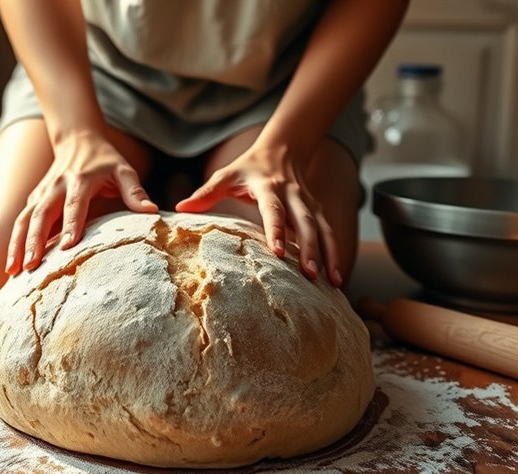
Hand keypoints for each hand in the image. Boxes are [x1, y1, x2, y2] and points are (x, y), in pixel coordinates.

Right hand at [7, 129, 157, 273]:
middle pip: (41, 215)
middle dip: (34, 241)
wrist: (77, 139)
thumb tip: (152, 212)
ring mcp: (41, 193)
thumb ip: (135, 191)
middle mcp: (55, 186)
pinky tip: (12, 265)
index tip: (65, 247)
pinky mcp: (34, 199)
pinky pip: (21, 222)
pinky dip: (15, 242)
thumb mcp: (123, 170)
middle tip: (31, 266)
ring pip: (24, 219)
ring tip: (13, 271)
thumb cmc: (105, 160)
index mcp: (80, 180)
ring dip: (17, 245)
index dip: (69, 225)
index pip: (74, 205)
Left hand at [175, 143, 341, 285]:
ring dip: (330, 254)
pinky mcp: (318, 210)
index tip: (278, 253)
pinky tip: (337, 276)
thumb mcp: (226, 174)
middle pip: (306, 222)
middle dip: (310, 249)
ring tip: (334, 281)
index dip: (277, 230)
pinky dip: (335, 252)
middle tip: (311, 275)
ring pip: (323, 229)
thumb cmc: (248, 167)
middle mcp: (294, 195)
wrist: (283, 147)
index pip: (274, 210)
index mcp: (269, 187)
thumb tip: (180, 207)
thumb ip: (205, 193)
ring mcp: (309, 203)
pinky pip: (329, 232)